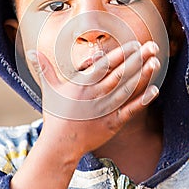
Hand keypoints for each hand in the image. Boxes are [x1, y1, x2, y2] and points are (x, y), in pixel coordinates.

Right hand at [27, 40, 159, 159]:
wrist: (60, 145)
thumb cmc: (55, 115)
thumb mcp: (49, 90)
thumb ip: (45, 68)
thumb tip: (33, 52)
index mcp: (81, 85)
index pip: (103, 65)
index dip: (119, 54)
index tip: (134, 43)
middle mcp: (94, 95)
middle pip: (118, 74)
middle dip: (137, 59)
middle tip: (152, 46)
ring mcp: (104, 110)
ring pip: (126, 89)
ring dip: (142, 75)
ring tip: (155, 62)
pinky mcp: (112, 124)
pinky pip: (129, 111)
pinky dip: (142, 101)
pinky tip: (155, 90)